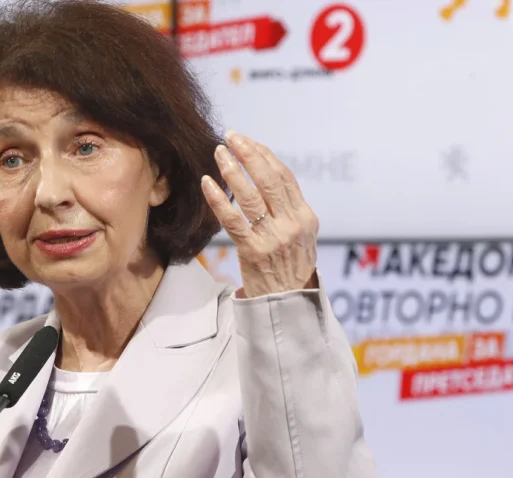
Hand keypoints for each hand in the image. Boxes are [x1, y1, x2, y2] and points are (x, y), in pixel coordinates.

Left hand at [200, 131, 318, 297]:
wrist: (286, 305)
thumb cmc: (289, 267)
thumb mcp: (300, 236)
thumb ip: (287, 209)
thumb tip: (266, 176)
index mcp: (306, 217)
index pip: (284, 177)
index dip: (264, 155)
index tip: (247, 141)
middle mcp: (292, 224)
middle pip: (269, 180)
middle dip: (249, 154)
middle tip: (231, 136)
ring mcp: (273, 238)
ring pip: (250, 196)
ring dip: (233, 170)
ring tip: (218, 153)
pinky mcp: (253, 251)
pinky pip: (232, 220)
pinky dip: (218, 199)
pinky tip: (206, 183)